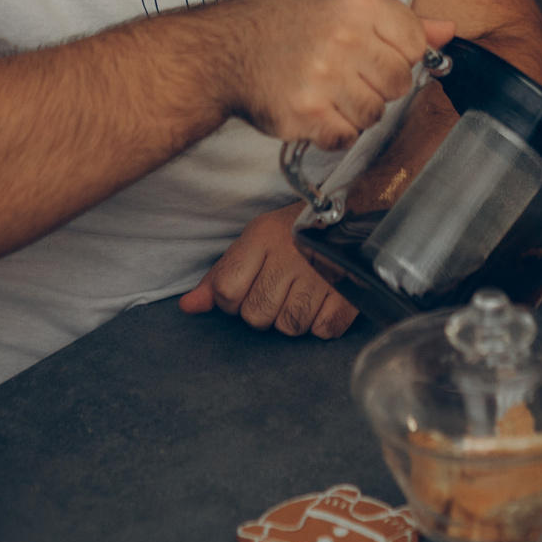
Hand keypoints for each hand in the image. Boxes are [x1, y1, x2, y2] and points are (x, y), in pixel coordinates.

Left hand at [178, 204, 357, 338]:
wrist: (353, 211)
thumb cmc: (294, 231)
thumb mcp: (253, 242)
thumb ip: (219, 275)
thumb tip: (188, 307)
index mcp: (262, 237)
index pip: (226, 289)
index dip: (230, 298)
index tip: (246, 287)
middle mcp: (289, 255)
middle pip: (256, 315)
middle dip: (263, 309)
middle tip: (279, 289)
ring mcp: (321, 274)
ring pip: (289, 327)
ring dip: (293, 318)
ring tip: (302, 293)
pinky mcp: (349, 292)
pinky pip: (323, 330)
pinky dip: (322, 322)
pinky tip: (324, 300)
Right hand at [207, 0, 456, 149]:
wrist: (223, 49)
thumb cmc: (282, 24)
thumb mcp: (341, 3)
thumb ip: (399, 20)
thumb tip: (449, 32)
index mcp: (357, 3)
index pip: (414, 44)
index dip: (397, 55)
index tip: (373, 55)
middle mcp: (344, 37)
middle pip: (398, 82)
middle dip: (376, 86)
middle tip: (346, 76)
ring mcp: (324, 77)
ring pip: (375, 114)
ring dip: (355, 112)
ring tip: (328, 94)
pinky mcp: (306, 114)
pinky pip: (346, 138)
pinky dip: (334, 133)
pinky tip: (316, 113)